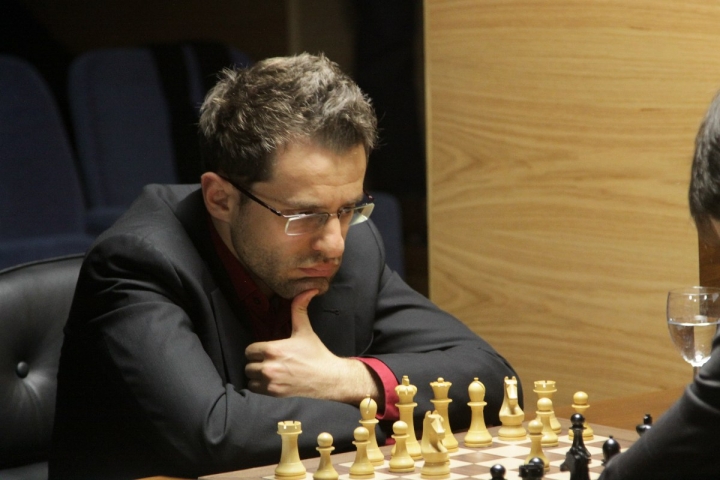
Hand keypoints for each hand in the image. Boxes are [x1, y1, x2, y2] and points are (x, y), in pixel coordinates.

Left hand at [244, 289, 379, 404]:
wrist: (328, 378)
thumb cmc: (315, 353)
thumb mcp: (305, 330)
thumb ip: (299, 309)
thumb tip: (308, 289)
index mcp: (273, 349)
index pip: (249, 350)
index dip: (257, 350)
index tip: (266, 351)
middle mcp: (269, 366)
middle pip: (247, 364)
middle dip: (256, 362)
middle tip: (269, 361)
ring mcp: (271, 381)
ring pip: (250, 377)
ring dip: (256, 375)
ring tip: (269, 371)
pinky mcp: (274, 393)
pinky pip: (255, 389)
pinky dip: (260, 386)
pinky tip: (272, 380)